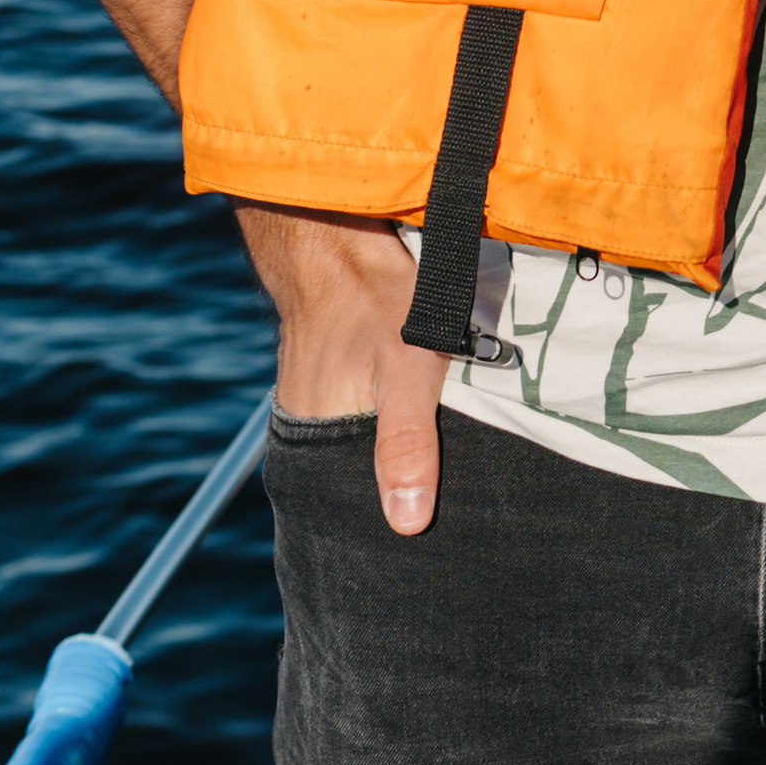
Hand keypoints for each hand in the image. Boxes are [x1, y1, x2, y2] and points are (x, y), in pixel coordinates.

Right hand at [237, 205, 452, 534]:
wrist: (335, 229)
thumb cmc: (373, 292)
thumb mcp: (408, 364)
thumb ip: (406, 442)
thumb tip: (407, 524)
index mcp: (317, 438)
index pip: (356, 506)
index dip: (396, 518)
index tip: (440, 536)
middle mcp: (307, 422)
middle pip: (363, 472)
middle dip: (405, 483)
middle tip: (457, 497)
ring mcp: (315, 393)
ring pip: (367, 437)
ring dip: (402, 443)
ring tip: (449, 452)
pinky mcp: (331, 370)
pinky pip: (365, 406)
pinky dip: (392, 410)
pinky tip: (425, 403)